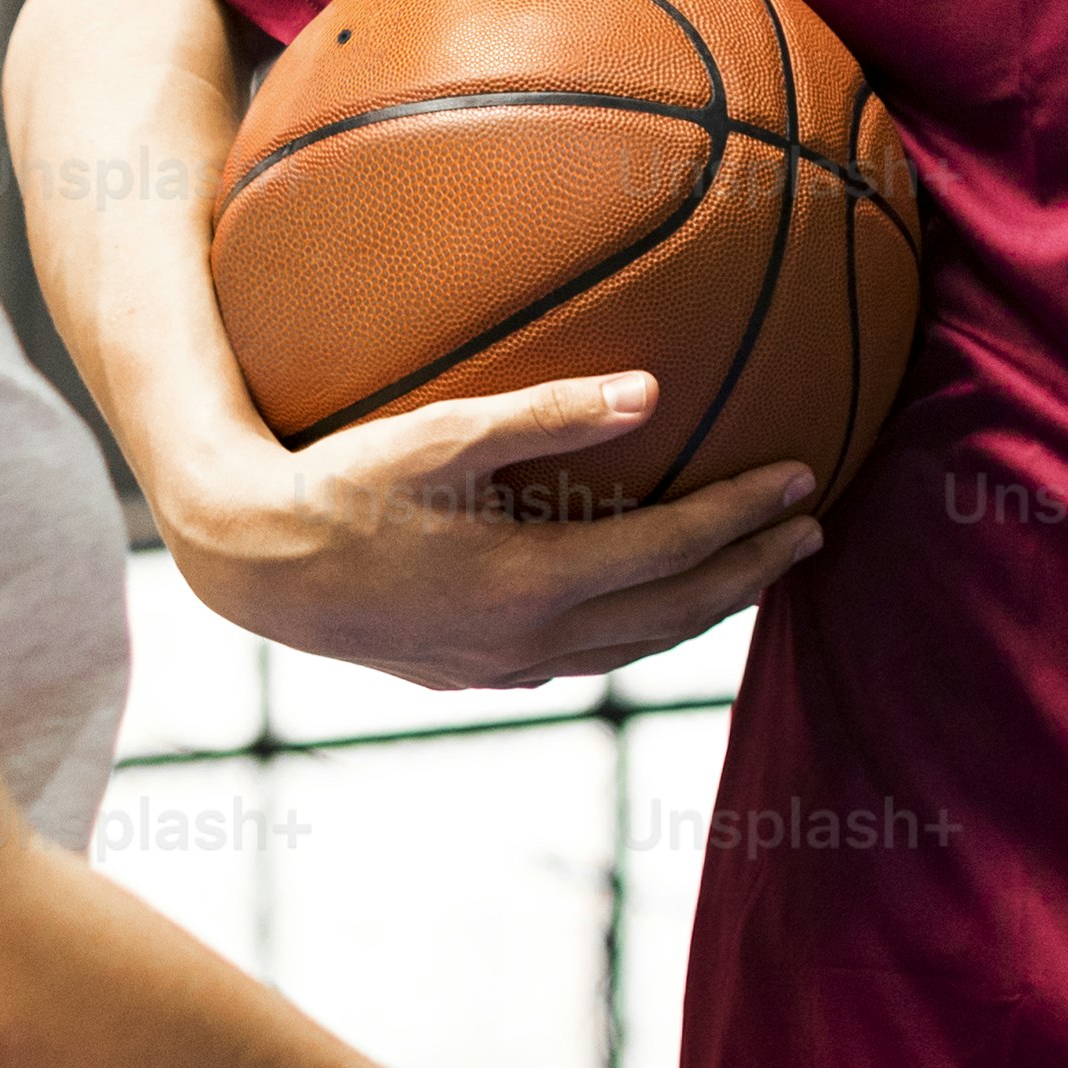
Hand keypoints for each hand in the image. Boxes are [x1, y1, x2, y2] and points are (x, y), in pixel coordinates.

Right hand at [151, 370, 820, 688]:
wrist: (254, 566)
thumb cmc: (342, 483)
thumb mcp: (444, 435)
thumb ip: (549, 412)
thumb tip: (651, 391)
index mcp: (534, 581)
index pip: (674, 550)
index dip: (746, 516)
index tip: (805, 479)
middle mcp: (531, 640)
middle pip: (674, 613)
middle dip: (751, 572)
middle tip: (813, 533)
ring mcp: (503, 668)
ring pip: (635, 647)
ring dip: (704, 609)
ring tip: (755, 571)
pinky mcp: (475, 676)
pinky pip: (587, 660)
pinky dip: (641, 632)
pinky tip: (651, 606)